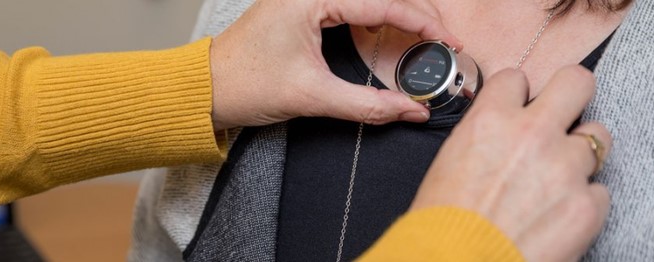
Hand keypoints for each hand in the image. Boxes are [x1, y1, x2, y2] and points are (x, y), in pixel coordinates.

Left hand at [209, 0, 461, 129]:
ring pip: (367, 0)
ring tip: (424, 39)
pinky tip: (387, 36)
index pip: (382, 3)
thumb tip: (410, 111)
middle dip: (417, 15)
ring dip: (397, 16)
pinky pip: (350, 8)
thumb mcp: (313, 96)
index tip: (448, 39)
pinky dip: (375, 21)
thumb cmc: (244, 84)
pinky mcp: (303, 11)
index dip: (422, 23)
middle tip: (444, 40)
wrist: (205, 90)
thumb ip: (368, 105)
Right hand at [411, 66, 611, 260]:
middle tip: (564, 111)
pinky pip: (598, 188)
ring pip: (598, 137)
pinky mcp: (588, 204)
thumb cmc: (444, 220)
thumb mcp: (450, 159)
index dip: (517, 95)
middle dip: (572, 93)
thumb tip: (505, 126)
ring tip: (558, 176)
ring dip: (579, 152)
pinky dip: (582, 199)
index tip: (518, 108)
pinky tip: (557, 213)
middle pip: (577, 81)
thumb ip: (485, 132)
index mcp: (491, 119)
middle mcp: (534, 134)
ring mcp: (566, 168)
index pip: (517, 78)